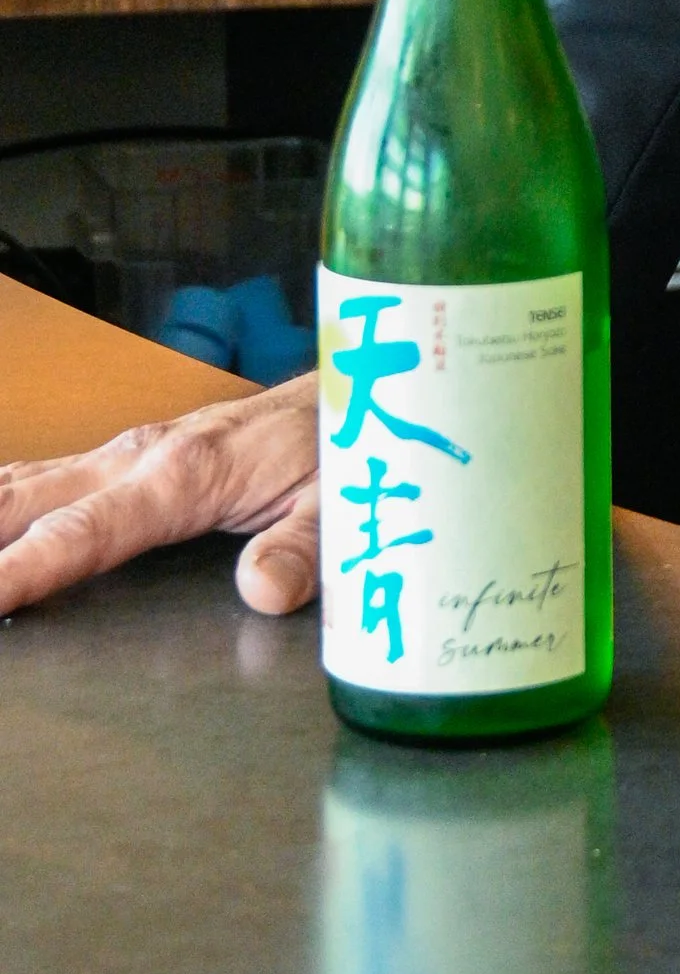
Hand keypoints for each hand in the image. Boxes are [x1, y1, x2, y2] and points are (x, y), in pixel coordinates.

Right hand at [0, 372, 318, 620]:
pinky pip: (42, 476)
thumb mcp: (340, 501)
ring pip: (21, 481)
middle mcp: (137, 458)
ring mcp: (122, 454)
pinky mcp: (122, 457)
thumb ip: (304, 550)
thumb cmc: (340, 444)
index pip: (83, 533)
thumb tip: (263, 591)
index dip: (25, 569)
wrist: (352, 382)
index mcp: (180, 476)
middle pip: (27, 500)